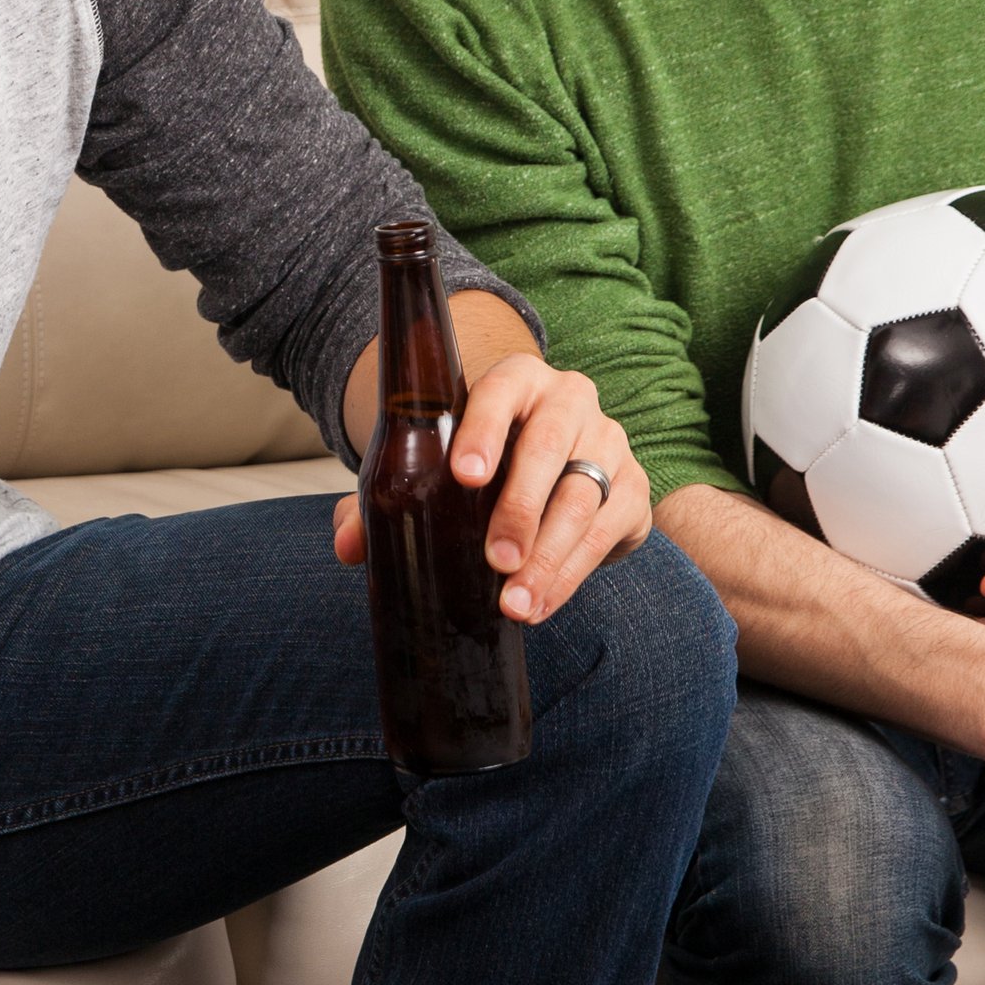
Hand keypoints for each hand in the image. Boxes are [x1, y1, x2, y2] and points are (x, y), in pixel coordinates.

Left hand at [331, 353, 647, 626]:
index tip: (463, 477)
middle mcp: (570, 400)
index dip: (482, 430)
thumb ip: (388, 500)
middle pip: (548, 446)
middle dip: (520, 508)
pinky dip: (573, 572)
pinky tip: (543, 602)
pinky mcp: (635, 488)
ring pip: (583, 496)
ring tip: (515, 603)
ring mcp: (609, 441)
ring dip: (549, 556)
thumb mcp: (437, 471)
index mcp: (517, 381)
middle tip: (494, 560)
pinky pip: (608, 530)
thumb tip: (349, 545)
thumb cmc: (484, 465)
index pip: (500, 392)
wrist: (556, 469)